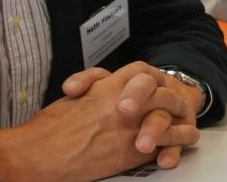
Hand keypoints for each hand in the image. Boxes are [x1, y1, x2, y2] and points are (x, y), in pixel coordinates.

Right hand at [0, 64, 200, 181]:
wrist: (42, 155)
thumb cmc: (46, 131)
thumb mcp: (72, 100)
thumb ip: (92, 93)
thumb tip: (96, 95)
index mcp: (107, 87)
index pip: (140, 72)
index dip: (149, 78)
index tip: (153, 84)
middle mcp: (125, 102)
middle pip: (162, 89)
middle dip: (171, 95)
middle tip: (174, 102)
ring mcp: (133, 125)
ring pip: (169, 111)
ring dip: (179, 115)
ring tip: (184, 120)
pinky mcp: (134, 150)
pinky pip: (167, 140)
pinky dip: (178, 139)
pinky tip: (184, 139)